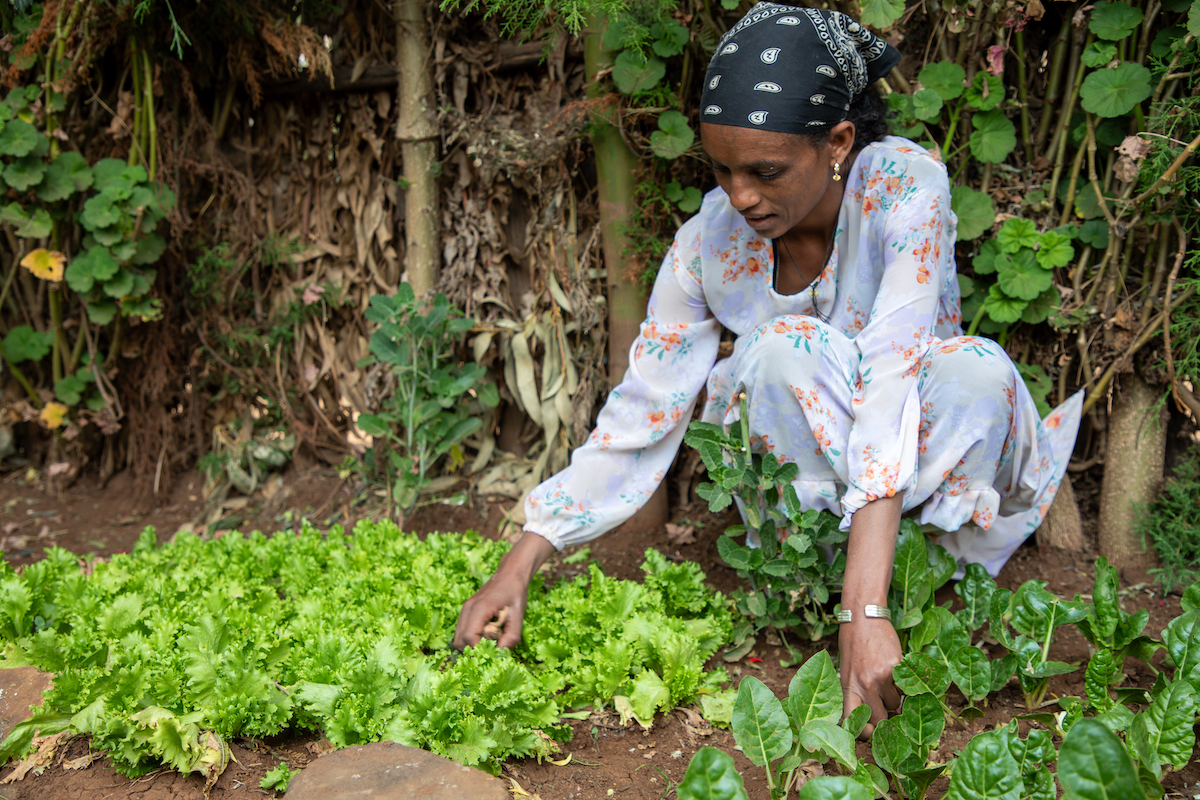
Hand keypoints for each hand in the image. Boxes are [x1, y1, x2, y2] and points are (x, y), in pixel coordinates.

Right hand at [453, 532, 555, 649]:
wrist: (509, 574)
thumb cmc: (515, 593)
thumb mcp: (518, 616)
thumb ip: (511, 637)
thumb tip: (500, 654)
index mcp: (480, 608)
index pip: (469, 637)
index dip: (479, 651)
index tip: (492, 656)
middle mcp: (468, 609)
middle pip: (460, 641)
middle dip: (474, 651)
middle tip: (491, 651)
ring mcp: (465, 610)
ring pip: (458, 638)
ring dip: (471, 646)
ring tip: (490, 643)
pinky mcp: (466, 612)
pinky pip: (461, 631)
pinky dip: (470, 639)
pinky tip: (486, 636)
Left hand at [839, 617, 902, 738]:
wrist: (863, 617)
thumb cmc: (853, 645)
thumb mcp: (846, 670)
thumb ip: (856, 692)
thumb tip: (873, 717)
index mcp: (848, 687)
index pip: (853, 722)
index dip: (864, 733)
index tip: (871, 731)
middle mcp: (864, 685)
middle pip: (880, 720)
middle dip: (885, 719)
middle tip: (886, 709)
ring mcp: (881, 677)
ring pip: (895, 705)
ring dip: (894, 699)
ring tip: (886, 680)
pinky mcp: (896, 668)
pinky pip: (904, 688)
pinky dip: (902, 684)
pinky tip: (893, 670)